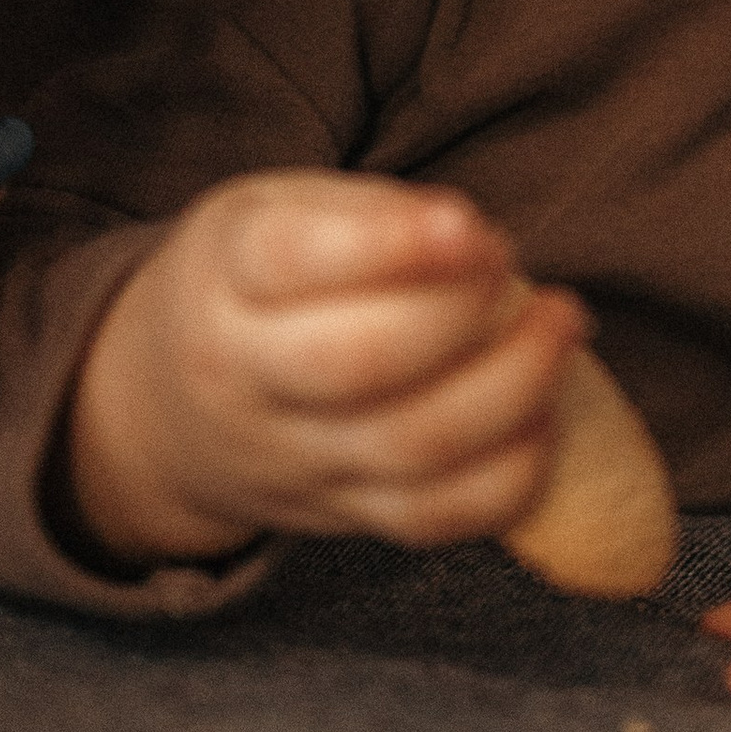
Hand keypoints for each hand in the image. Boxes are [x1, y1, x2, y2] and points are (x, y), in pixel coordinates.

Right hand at [70, 171, 585, 566]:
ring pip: (410, 449)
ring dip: (513, 388)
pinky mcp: (343, 516)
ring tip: (560, 326)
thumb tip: (473, 245)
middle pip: (355, 365)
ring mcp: (294, 461)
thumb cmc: (256, 284)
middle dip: (461, 316)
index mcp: (225, 278)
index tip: (470, 226)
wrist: (170, 411)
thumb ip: (369, 217)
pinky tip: (543, 414)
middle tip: (512, 266)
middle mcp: (245, 379)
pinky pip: (435, 518)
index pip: (291, 262)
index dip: (394, 246)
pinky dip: (511, 474)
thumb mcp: (279, 213)